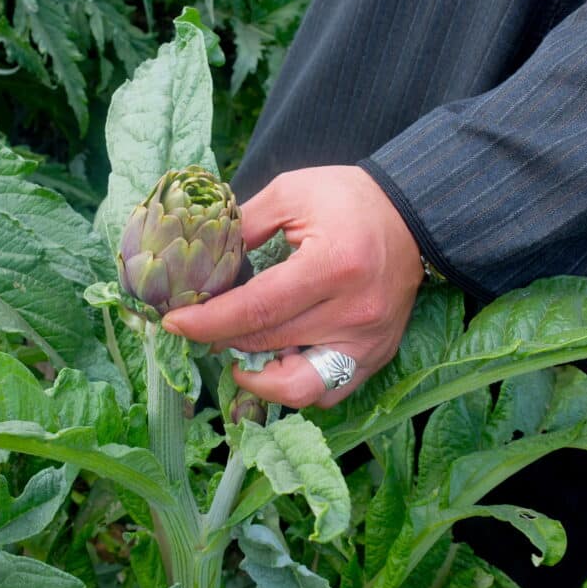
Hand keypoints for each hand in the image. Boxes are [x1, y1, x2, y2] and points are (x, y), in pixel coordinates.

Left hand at [162, 165, 423, 408]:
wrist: (411, 216)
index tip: (175, 323)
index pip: (257, 310)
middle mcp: (354, 312)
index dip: (209, 322)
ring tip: (237, 350)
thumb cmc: (348, 199)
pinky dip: (293, 387)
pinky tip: (275, 361)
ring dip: (256, 375)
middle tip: (198, 328)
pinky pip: (327, 394)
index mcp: (332, 265)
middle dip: (222, 341)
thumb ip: (244, 224)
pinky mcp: (376, 357)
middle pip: (269, 346)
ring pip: (297, 386)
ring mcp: (368, 342)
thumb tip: (202, 260)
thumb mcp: (291, 193)